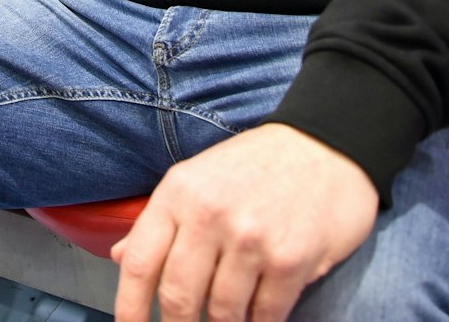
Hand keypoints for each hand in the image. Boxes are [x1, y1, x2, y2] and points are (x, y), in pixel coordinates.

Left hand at [111, 124, 378, 321]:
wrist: (328, 144)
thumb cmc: (257, 165)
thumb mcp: (197, 178)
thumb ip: (158, 221)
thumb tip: (120, 257)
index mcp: (179, 194)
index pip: (139, 264)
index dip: (129, 308)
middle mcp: (210, 215)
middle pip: (178, 297)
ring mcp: (251, 239)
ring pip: (223, 313)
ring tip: (230, 317)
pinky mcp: (290, 259)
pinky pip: (266, 315)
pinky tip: (260, 314)